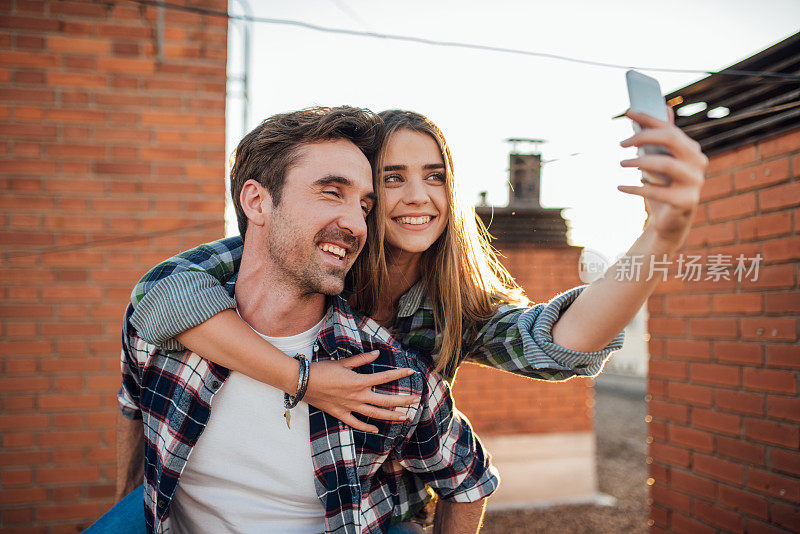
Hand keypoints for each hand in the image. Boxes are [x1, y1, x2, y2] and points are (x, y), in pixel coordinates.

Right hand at [305, 350, 419, 432]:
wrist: (303, 382)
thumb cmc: (322, 369)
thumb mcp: (343, 362)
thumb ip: (362, 360)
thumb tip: (376, 354)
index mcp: (359, 381)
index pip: (385, 378)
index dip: (399, 374)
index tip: (411, 372)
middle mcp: (358, 396)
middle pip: (385, 400)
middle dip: (402, 400)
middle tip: (416, 400)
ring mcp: (350, 407)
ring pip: (375, 414)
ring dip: (390, 416)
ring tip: (404, 417)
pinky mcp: (340, 414)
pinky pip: (356, 423)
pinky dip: (367, 428)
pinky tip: (377, 430)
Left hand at [617, 108, 707, 253]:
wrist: (669, 222)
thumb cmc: (662, 187)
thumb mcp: (657, 161)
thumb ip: (658, 137)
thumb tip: (661, 107)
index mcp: (691, 150)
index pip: (669, 128)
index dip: (648, 118)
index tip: (627, 112)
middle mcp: (698, 163)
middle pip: (672, 139)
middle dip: (644, 136)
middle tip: (621, 143)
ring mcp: (695, 182)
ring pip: (666, 164)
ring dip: (639, 162)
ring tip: (622, 163)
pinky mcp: (686, 201)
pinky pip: (657, 191)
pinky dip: (635, 188)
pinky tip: (620, 186)